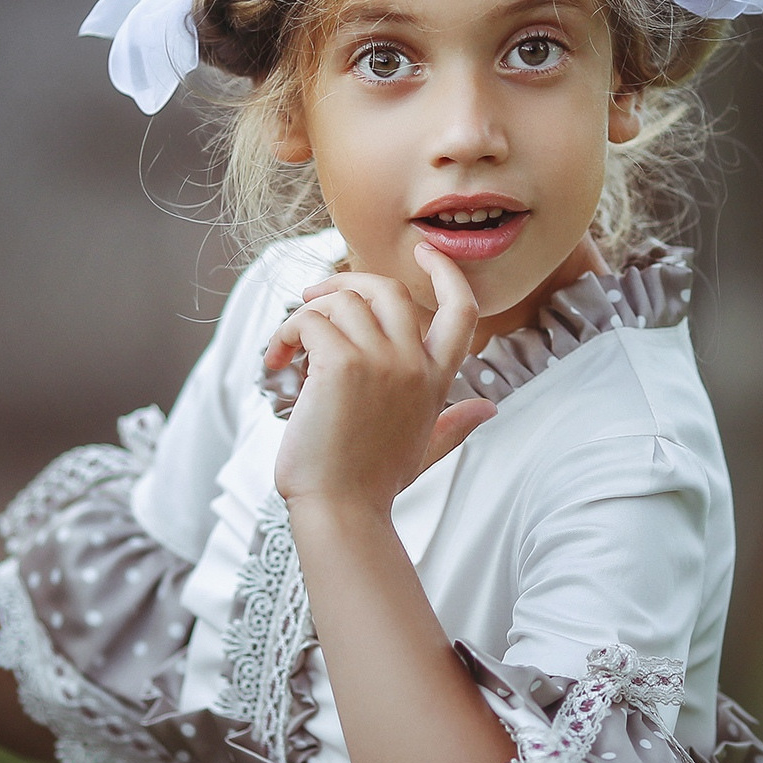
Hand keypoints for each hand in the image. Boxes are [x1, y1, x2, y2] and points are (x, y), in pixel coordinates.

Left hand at [262, 243, 495, 514]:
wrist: (342, 512)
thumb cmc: (373, 485)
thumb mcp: (425, 449)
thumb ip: (455, 424)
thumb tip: (487, 410)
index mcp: (436, 380)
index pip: (461, 309)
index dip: (446, 273)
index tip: (426, 250)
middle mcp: (413, 364)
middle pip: (388, 290)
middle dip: (347, 283)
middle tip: (314, 297)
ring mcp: (379, 362)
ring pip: (340, 302)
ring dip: (305, 315)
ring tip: (285, 346)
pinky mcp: (340, 365)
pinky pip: (309, 321)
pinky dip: (285, 333)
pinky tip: (275, 361)